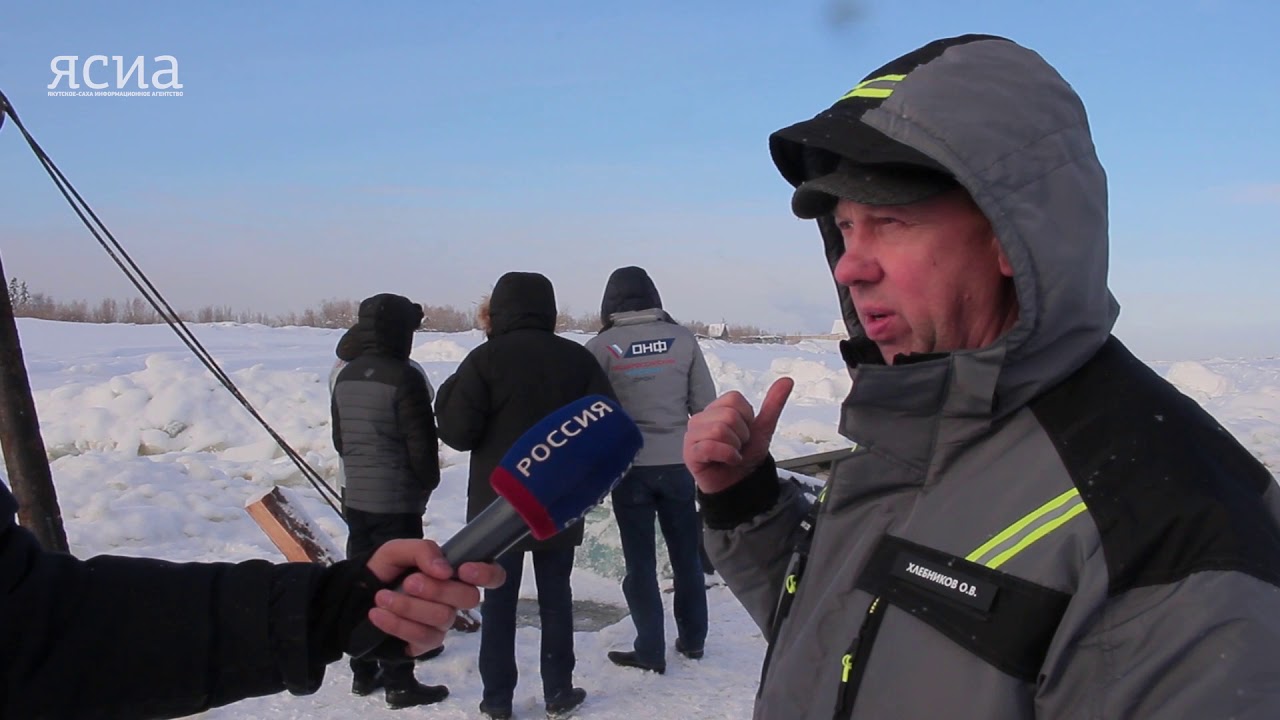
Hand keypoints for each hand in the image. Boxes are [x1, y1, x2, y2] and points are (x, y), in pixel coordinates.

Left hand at [363, 539, 505, 655]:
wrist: (355, 596)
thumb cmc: (384, 570)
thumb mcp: (397, 549)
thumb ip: (423, 550)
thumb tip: (445, 569)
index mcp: (455, 573)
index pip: (493, 575)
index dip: (487, 574)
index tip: (464, 570)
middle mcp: (455, 599)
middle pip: (468, 598)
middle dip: (436, 589)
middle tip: (408, 582)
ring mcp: (442, 624)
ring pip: (443, 618)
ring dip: (409, 606)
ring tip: (382, 597)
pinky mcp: (425, 644)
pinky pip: (423, 638)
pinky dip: (397, 624)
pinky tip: (378, 614)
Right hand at [683, 377, 793, 493]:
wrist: (741, 483)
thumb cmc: (746, 455)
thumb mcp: (763, 428)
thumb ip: (773, 404)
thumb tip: (787, 380)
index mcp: (716, 409)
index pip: (734, 399)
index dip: (747, 417)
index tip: (745, 432)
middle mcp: (701, 418)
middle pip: (728, 415)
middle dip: (742, 435)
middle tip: (738, 446)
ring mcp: (692, 435)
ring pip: (719, 430)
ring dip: (735, 447)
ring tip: (732, 454)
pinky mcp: (690, 453)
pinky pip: (710, 447)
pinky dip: (727, 456)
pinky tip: (729, 461)